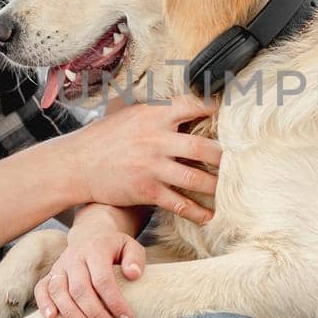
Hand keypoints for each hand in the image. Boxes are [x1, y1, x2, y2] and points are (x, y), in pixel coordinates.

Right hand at [37, 221, 145, 317]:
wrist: (91, 234)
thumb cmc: (114, 247)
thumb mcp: (130, 246)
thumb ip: (135, 259)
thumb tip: (133, 275)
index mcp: (96, 249)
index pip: (103, 279)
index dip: (115, 302)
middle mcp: (74, 257)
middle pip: (80, 289)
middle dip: (96, 314)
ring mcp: (60, 266)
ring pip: (59, 291)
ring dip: (71, 314)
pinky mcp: (50, 274)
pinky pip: (41, 288)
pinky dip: (44, 303)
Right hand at [71, 93, 222, 220]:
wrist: (76, 164)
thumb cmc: (103, 138)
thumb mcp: (128, 113)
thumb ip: (155, 109)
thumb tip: (179, 102)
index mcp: (153, 115)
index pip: (192, 108)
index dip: (214, 111)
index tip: (231, 117)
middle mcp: (156, 140)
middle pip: (202, 147)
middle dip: (224, 156)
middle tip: (240, 161)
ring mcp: (152, 167)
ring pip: (195, 178)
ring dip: (216, 186)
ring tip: (229, 189)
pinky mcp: (146, 190)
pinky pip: (178, 203)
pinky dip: (196, 211)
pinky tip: (209, 216)